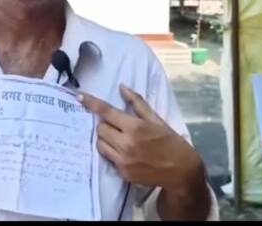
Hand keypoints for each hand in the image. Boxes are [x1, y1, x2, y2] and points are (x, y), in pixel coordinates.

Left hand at [77, 85, 204, 191]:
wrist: (182, 171)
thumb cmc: (170, 142)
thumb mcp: (157, 119)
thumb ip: (137, 103)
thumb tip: (122, 87)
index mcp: (135, 127)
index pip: (106, 112)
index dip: (91, 103)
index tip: (79, 96)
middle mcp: (126, 144)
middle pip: (101, 128)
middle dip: (106, 124)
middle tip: (118, 126)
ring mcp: (123, 160)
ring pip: (100, 143)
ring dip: (106, 138)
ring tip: (119, 139)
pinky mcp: (123, 173)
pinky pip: (108, 158)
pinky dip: (112, 152)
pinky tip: (125, 153)